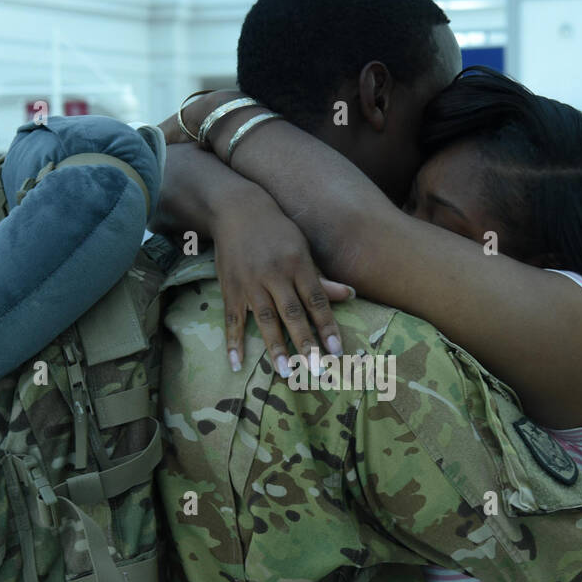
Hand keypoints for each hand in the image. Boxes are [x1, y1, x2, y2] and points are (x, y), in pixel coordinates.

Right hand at [212, 190, 352, 374]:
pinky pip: (232, 319)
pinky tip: (236, 364)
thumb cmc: (277, 230)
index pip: (316, 301)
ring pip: (265, 319)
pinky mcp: (231, 289)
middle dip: (305, 343)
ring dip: (275, 347)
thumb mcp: (302, 248)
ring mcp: (251, 283)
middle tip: (315, 370)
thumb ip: (321, 277)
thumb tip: (351, 295)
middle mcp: (275, 275)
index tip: (336, 351)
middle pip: (293, 314)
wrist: (237, 209)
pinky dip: (233, 342)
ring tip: (284, 372)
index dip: (327, 326)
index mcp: (297, 265)